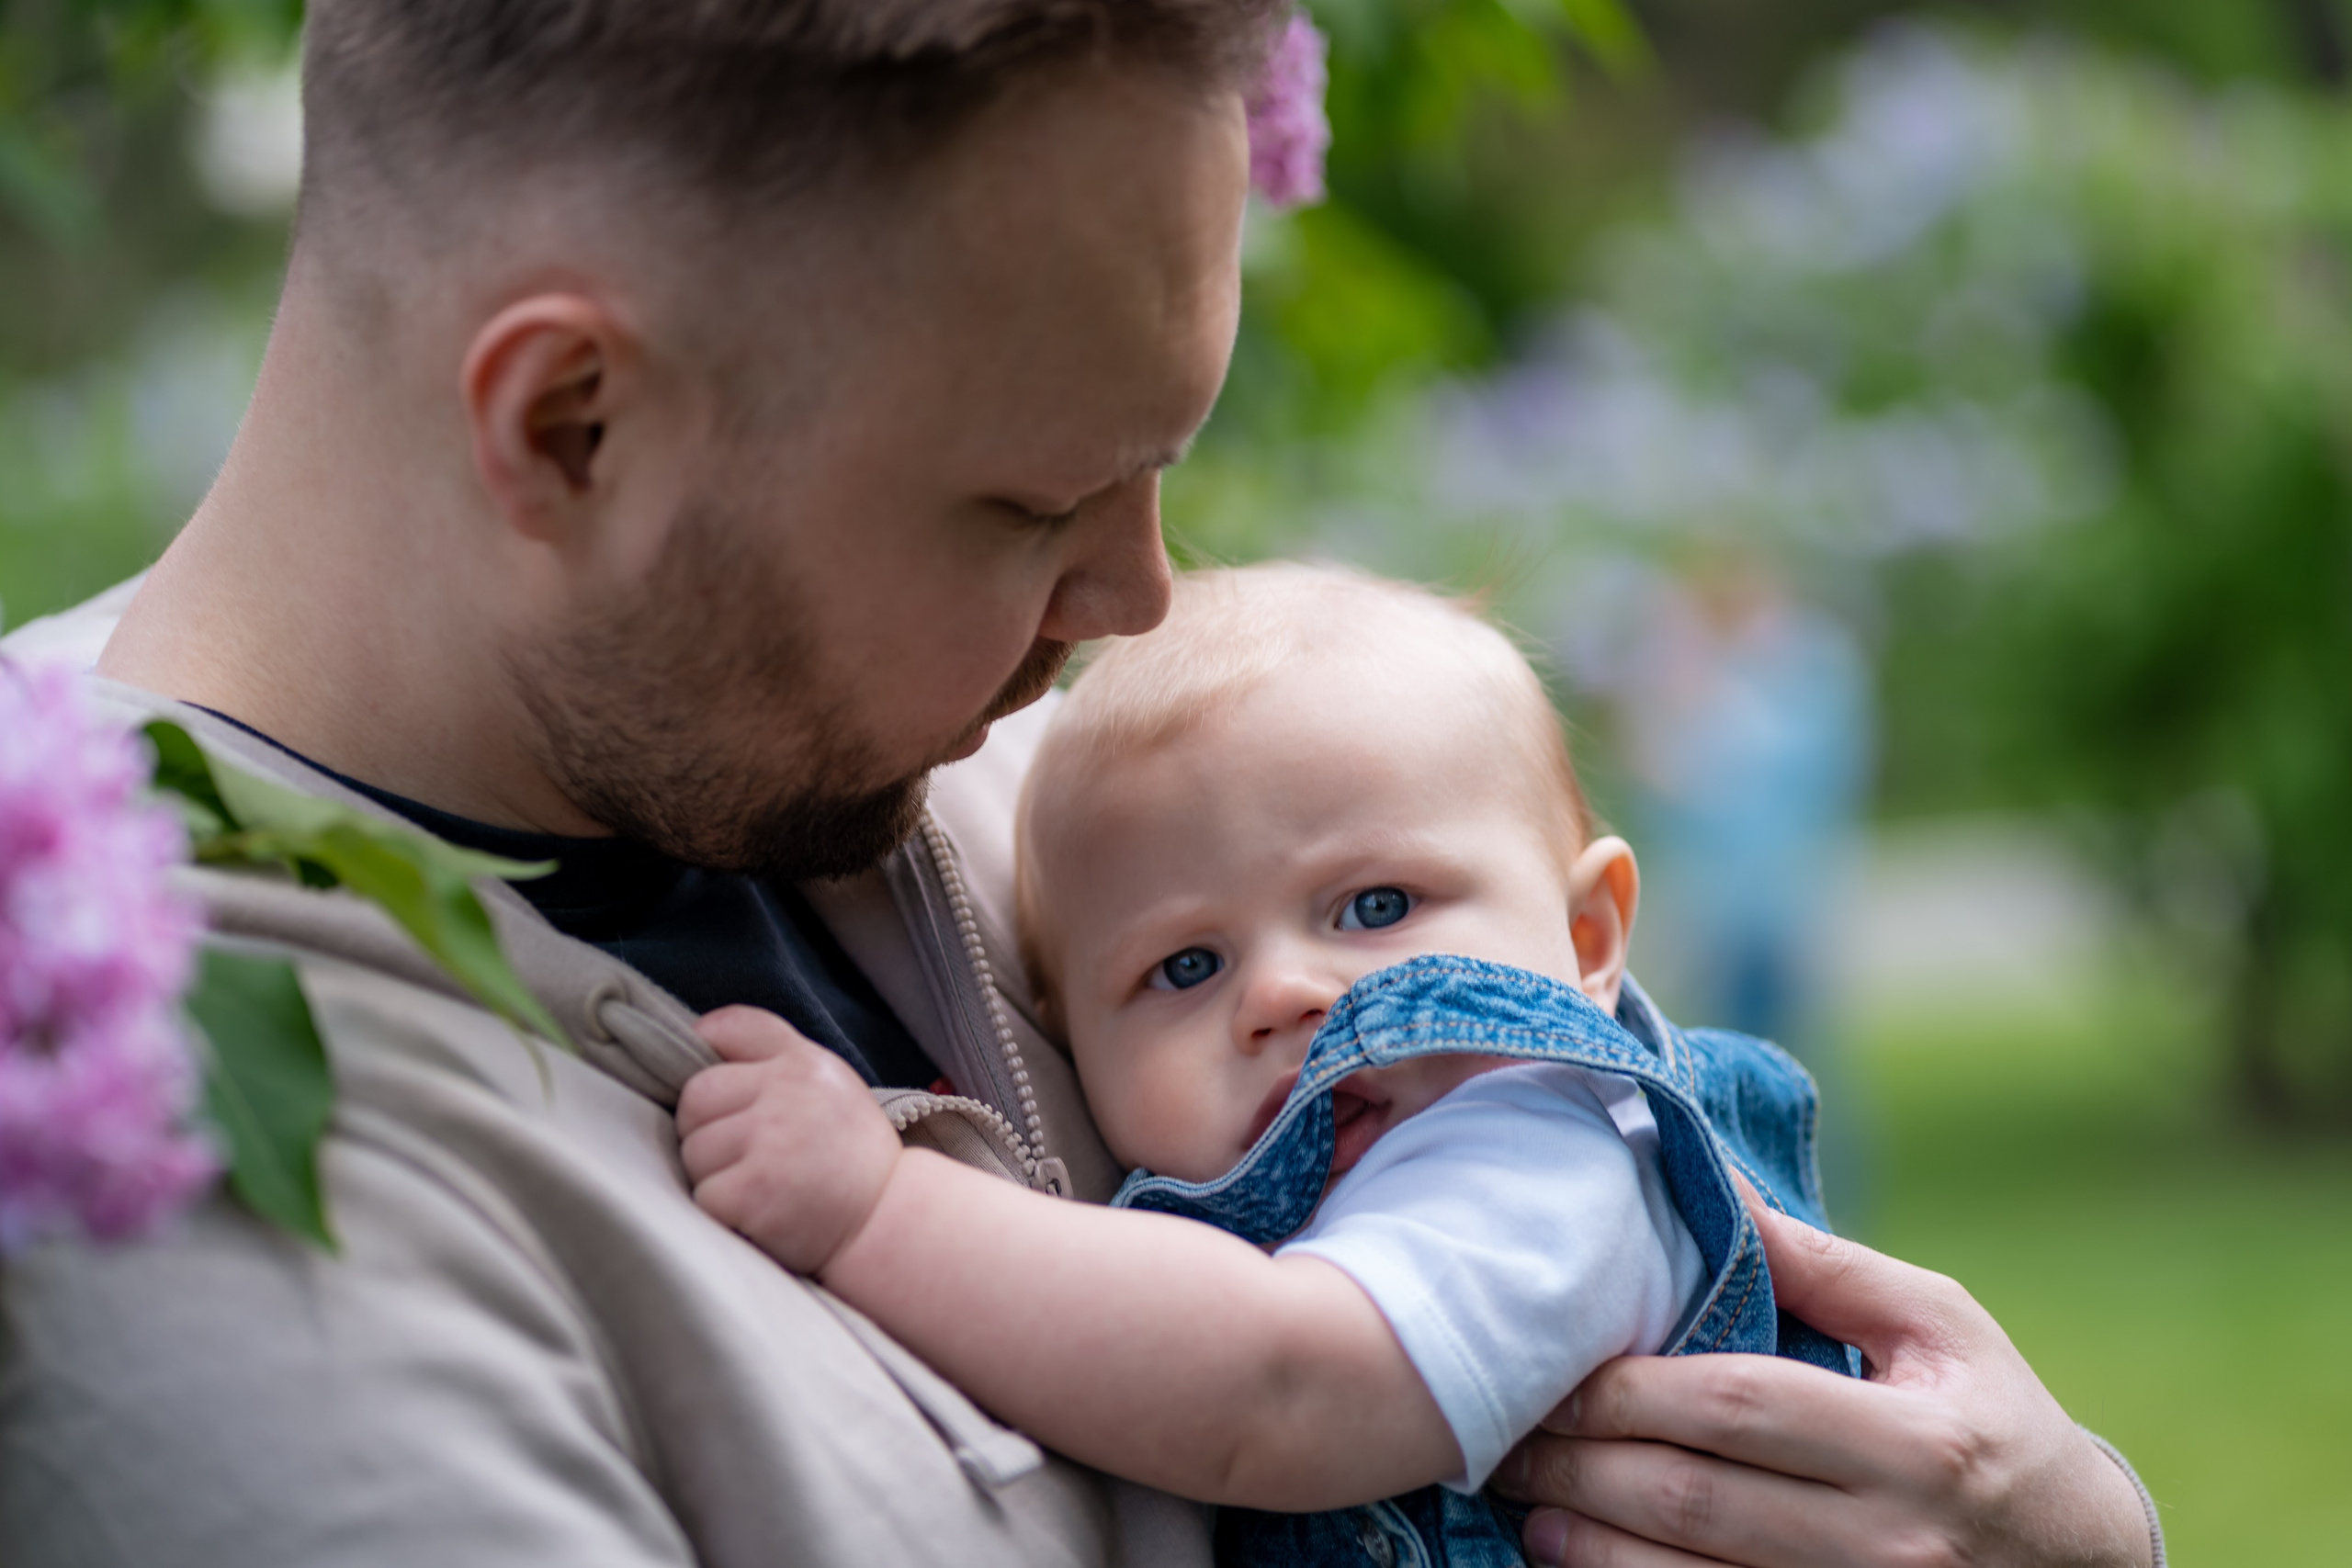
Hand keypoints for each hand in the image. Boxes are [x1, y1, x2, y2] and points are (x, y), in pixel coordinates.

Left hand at [675, 1006, 904, 1275]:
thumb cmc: (847, 1154)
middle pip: (695, 1097)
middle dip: (704, 1129)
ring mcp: (771, 1140)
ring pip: (693, 1150)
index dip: (703, 1050)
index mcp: (804, 1061)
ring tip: (756, 1183)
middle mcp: (788, 1091)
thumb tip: (697, 1041)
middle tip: (742, 1154)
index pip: (729, 1027)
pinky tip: (757, 1211)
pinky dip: (722, 1211)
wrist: (885, 1219)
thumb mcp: (829, 1085)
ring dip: (712, 1175)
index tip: (715, 1089)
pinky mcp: (755, 1189)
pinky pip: (703, 1195)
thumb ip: (775, 1059)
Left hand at [1495, 1185, 2153, 1566]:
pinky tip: (1575, 1563)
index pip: (1741, 1408)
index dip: (1632, 1389)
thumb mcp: (1938, 1325)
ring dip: (1588, 1546)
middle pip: (1697, 1501)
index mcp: (1917, 1444)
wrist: (2077, 1560)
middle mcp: (1889, 1543)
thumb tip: (1714, 1185)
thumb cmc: (1992, 1418)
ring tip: (1524, 1502)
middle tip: (1507, 1433)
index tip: (1556, 1366)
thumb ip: (1823, 1265)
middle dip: (1584, 1464)